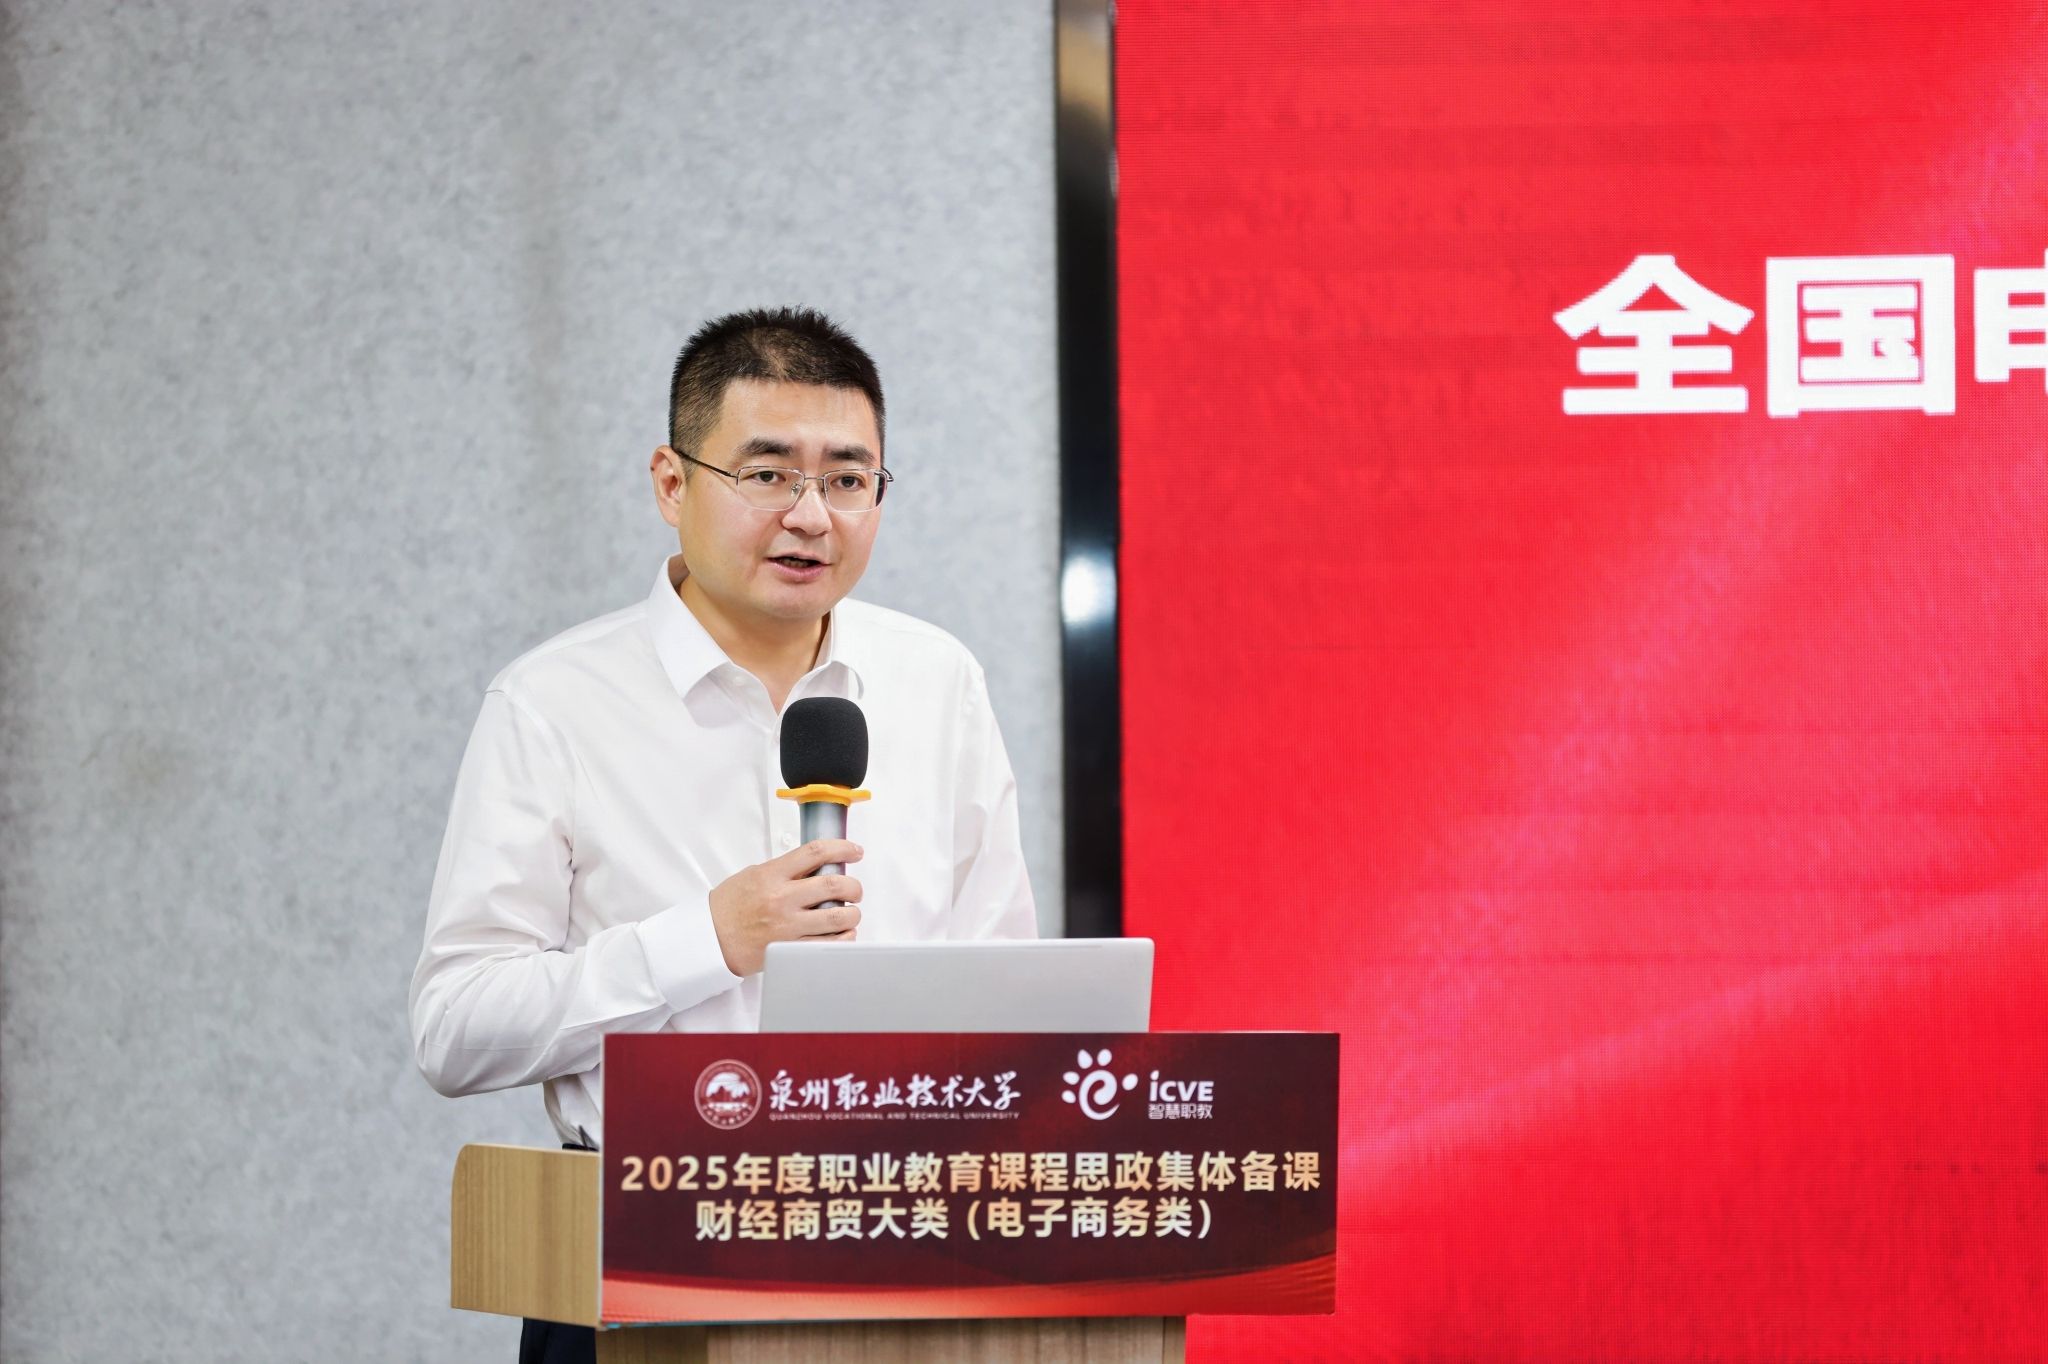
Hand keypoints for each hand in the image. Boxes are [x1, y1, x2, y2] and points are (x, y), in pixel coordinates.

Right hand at [707, 840, 863, 976]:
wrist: (710, 939)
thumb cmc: (729, 907)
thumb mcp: (754, 875)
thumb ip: (785, 870)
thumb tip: (818, 864)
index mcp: (772, 875)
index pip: (815, 852)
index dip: (842, 848)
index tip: (854, 850)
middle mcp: (782, 899)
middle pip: (834, 885)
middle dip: (854, 886)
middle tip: (855, 889)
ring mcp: (787, 926)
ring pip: (837, 917)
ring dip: (852, 913)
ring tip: (851, 912)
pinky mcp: (790, 949)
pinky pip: (829, 944)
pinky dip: (844, 938)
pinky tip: (844, 933)